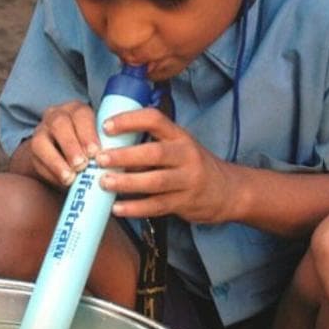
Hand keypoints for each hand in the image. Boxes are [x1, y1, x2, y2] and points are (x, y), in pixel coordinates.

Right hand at [22, 100, 107, 187]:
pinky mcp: (33, 149)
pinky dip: (50, 172)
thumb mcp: (103, 141)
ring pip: (42, 141)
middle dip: (71, 146)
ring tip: (70, 178)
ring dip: (56, 161)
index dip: (87, 133)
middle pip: (59, 124)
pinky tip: (62, 182)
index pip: (81, 115)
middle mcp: (56, 116)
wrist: (68, 154)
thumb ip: (113, 147)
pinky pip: (36, 160)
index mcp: (78, 110)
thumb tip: (128, 163)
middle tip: (82, 165)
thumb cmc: (93, 148)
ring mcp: (41, 131)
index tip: (95, 152)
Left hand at [96, 107, 235, 223]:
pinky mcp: (185, 203)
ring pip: (156, 181)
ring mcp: (188, 180)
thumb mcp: (178, 145)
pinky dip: (136, 208)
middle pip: (154, 153)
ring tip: (104, 182)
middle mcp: (186, 155)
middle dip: (125, 156)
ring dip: (127, 182)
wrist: (228, 191)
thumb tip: (106, 141)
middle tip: (100, 158)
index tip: (105, 125)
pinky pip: (158, 206)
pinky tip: (117, 208)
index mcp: (179, 136)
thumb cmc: (191, 165)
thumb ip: (150, 142)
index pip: (155, 120)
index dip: (129, 120)